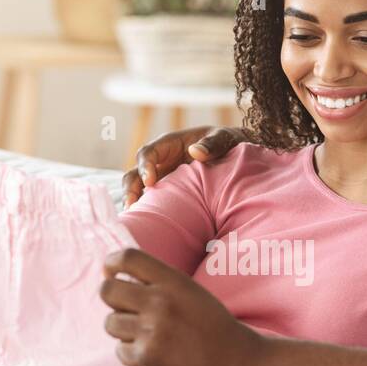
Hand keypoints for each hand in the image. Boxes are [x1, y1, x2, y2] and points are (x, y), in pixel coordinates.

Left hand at [100, 248, 266, 365]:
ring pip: (111, 323)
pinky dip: (134, 354)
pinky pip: (121, 351)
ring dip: (124, 329)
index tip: (111, 272)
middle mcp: (159, 303)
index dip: (112, 263)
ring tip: (149, 336)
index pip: (128, 258)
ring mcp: (151, 332)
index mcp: (173, 282)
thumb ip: (158, 283)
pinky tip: (156, 355)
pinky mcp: (146, 359)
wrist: (237, 365)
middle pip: (108, 290)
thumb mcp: (191, 293)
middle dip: (111, 298)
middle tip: (124, 308)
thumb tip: (112, 274)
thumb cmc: (213, 328)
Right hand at [121, 125, 245, 208]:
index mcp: (170, 144)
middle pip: (135, 173)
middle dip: (131, 188)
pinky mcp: (166, 193)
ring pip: (138, 189)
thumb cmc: (228, 144)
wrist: (236, 157)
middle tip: (132, 206)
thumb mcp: (224, 138)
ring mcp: (161, 178)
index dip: (145, 166)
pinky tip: (147, 227)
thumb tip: (195, 152)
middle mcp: (160, 161)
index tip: (150, 182)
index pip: (148, 153)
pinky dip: (146, 212)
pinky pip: (151, 202)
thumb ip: (213, 143)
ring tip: (135, 220)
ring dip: (134, 203)